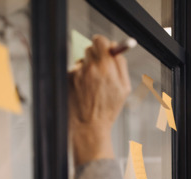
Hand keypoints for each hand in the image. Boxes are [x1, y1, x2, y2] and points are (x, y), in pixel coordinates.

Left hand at [69, 35, 131, 164]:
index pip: (101, 40)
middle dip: (94, 55)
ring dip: (85, 68)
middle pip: (90, 47)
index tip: (103, 49)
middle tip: (98, 67)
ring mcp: (77, 73)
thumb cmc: (107, 109)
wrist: (89, 127)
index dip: (102, 44)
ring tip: (90, 85)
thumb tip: (115, 47)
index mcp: (107, 68)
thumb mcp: (124, 88)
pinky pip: (72, 71)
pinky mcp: (66, 79)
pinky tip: (81, 91)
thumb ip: (121, 65)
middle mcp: (90, 68)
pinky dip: (76, 78)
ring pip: (81, 60)